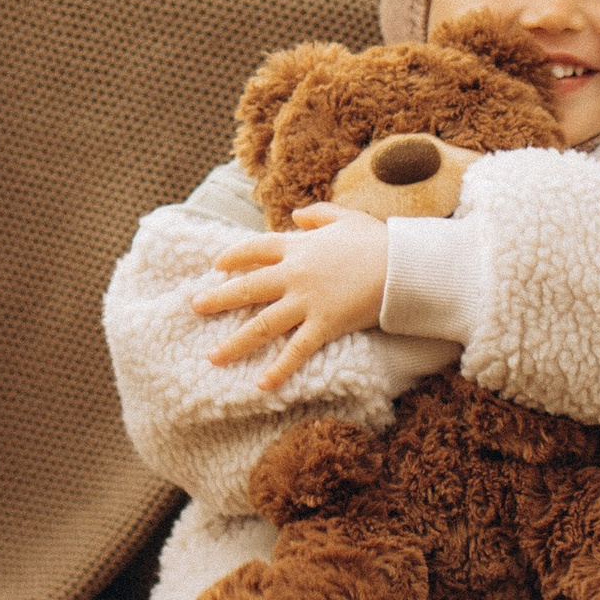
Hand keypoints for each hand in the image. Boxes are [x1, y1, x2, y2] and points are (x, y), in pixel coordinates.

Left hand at [192, 206, 389, 393]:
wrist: (404, 266)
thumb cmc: (379, 241)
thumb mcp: (347, 217)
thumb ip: (319, 214)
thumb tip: (296, 214)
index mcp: (298, 247)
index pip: (256, 249)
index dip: (234, 256)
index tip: (217, 265)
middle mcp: (295, 275)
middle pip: (248, 287)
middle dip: (218, 299)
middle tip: (194, 307)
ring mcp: (307, 302)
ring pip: (262, 324)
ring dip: (235, 342)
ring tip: (212, 357)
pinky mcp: (325, 325)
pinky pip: (296, 350)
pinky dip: (279, 369)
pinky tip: (262, 385)